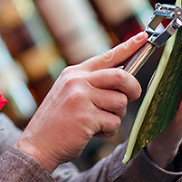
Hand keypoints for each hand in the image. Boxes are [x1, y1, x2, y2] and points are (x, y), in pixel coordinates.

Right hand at [14, 32, 146, 171]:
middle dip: (133, 88)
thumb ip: (91, 83)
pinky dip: (108, 130)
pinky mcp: (86, 117)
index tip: (144, 36)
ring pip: (120, 102)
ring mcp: (81, 98)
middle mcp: (77, 81)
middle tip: (132, 97)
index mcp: (74, 73)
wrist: (37, 145)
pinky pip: (114, 122)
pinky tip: (93, 132)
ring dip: (116, 116)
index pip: (106, 56)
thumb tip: (122, 76)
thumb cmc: (58, 122)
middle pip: (121, 76)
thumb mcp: (68, 93)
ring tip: (99, 122)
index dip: (128, 46)